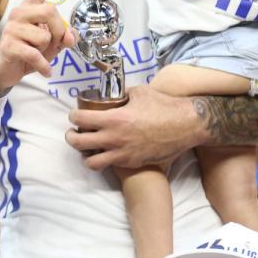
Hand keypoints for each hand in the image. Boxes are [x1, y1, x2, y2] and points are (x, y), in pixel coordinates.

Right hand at [0, 0, 74, 97]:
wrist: (4, 72)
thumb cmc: (28, 54)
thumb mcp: (51, 45)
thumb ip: (63, 37)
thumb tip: (71, 36)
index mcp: (30, 10)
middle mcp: (19, 14)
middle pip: (50, 11)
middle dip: (59, 31)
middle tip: (56, 44)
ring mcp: (12, 29)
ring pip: (44, 36)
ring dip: (48, 51)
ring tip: (38, 56)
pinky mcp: (8, 45)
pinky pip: (34, 54)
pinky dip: (43, 65)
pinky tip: (45, 71)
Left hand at [64, 85, 206, 169]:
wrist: (186, 126)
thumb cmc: (164, 106)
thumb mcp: (139, 93)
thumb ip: (121, 95)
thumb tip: (112, 95)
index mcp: (114, 118)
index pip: (79, 119)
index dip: (73, 116)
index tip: (75, 115)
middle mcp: (114, 138)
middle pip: (77, 143)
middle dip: (71, 137)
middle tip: (73, 132)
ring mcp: (122, 153)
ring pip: (90, 161)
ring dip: (85, 154)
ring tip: (87, 147)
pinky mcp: (131, 163)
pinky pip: (109, 164)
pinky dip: (103, 159)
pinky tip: (106, 152)